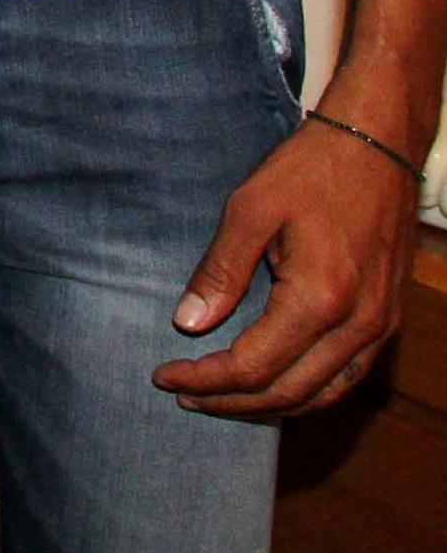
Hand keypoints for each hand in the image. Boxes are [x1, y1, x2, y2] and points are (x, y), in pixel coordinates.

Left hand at [153, 113, 419, 418]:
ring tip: (220, 399)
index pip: (254, 367)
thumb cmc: (311, 171)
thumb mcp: (251, 210)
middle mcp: (358, 325)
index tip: (164, 375)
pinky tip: (272, 385)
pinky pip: (346, 376)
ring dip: (269, 406)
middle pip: (288, 392)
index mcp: (320, 300)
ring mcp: (380, 327)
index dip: (205, 379)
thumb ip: (220, 271)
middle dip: (231, 402)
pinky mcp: (387, 319)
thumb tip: (188, 323)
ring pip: (323, 395)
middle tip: (183, 394)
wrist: (379, 146)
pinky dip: (307, 392)